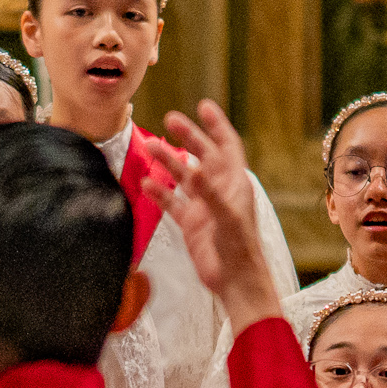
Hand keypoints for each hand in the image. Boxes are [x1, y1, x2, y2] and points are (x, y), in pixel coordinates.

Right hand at [152, 102, 282, 332]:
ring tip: (149, 146)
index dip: (217, 126)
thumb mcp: (228, 218)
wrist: (235, 281)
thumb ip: (210, 193)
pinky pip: (172, 202)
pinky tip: (146, 183)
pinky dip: (159, 192)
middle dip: (188, 136)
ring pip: (183, 176)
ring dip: (168, 161)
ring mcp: (203, 206)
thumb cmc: (240, 249)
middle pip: (202, 155)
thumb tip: (196, 168)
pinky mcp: (190, 223)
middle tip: (170, 119)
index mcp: (236, 183)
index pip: (228, 146)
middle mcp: (219, 190)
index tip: (203, 106)